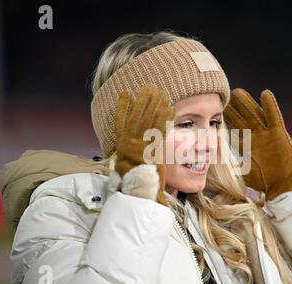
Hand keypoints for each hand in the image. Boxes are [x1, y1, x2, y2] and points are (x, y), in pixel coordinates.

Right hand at [115, 85, 174, 205]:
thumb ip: (123, 159)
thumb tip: (122, 159)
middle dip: (143, 100)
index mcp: (122, 143)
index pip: (121, 120)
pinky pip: (162, 128)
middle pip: (137, 115)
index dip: (122, 105)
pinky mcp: (156, 145)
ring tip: (162, 93)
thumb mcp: (122, 169)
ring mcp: (144, 141)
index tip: (125, 93)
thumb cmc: (132, 182)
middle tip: (149, 87)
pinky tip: (171, 108)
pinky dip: (166, 117)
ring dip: (156, 104)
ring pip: (150, 118)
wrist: (139, 188)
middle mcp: (131, 139)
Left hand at [223, 88, 291, 200]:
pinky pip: (273, 116)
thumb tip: (216, 170)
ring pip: (255, 114)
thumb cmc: (265, 182)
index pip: (232, 130)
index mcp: (246, 146)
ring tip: (237, 91)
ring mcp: (266, 133)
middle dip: (232, 108)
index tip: (213, 113)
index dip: (224, 122)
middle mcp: (255, 137)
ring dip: (247, 102)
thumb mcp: (244, 174)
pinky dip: (270, 105)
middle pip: (242, 118)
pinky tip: (265, 93)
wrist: (285, 184)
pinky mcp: (279, 132)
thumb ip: (232, 169)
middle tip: (222, 98)